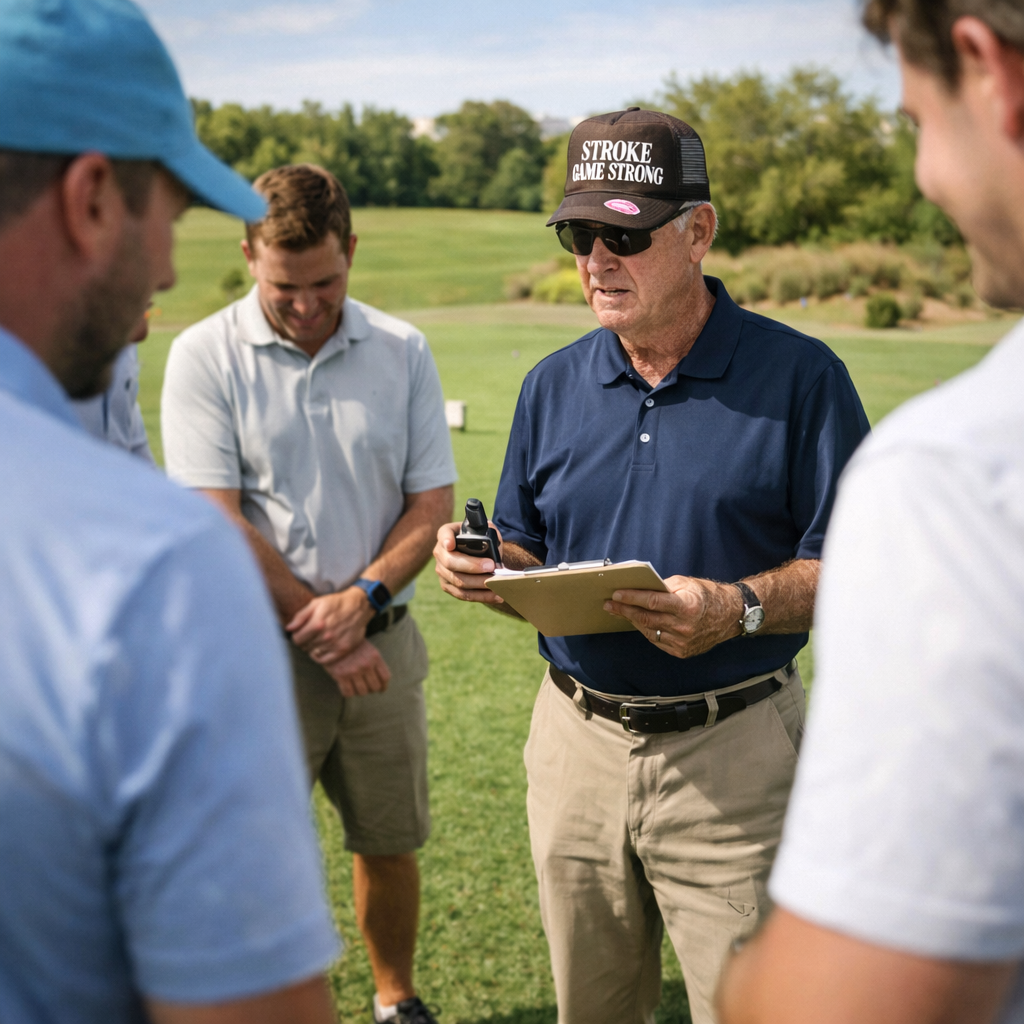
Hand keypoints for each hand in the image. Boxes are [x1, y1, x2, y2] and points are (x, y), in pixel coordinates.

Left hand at [286, 587, 375, 662]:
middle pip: (305, 647)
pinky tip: (321, 648)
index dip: (296, 636)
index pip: (297, 639)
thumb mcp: (316, 603)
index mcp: (318, 623)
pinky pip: (324, 660)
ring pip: (313, 653)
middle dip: (305, 641)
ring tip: (317, 639)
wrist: (359, 607)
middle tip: (310, 634)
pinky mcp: (343, 650)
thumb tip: (289, 628)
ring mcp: (335, 644)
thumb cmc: (337, 603)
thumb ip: (301, 616)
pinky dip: (319, 656)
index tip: (300, 632)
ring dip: (312, 647)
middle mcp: (326, 636)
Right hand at [320, 638, 390, 696]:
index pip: (385, 677)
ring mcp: (353, 671)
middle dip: (371, 689)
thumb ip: (375, 663)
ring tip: (356, 687)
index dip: (383, 686)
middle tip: (367, 688)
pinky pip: (348, 693)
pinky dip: (348, 693)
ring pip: (362, 692)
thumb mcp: (368, 649)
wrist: (332, 639)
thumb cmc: (352, 645)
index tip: (381, 689)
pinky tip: (347, 688)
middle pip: (375, 687)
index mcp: (375, 657)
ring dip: (360, 692)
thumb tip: (382, 681)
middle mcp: (366, 665)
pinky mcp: (341, 676)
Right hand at [433, 520, 504, 604]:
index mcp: (447, 534)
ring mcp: (442, 571)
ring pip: (458, 581)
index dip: (446, 540)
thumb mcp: (484, 530)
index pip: (444, 535)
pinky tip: (495, 596)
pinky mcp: (447, 586)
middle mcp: (440, 552)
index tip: (451, 544)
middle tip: (491, 567)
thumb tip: (496, 552)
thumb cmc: (480, 538)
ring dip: (479, 584)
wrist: (475, 552)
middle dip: (472, 566)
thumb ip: (490, 534)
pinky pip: (463, 594)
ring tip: (496, 584)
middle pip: (451, 562)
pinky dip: (480, 596)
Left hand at [604, 576, 742, 658]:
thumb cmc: (708, 596)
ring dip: (633, 621)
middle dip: (625, 610)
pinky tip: (638, 622)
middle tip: (609, 605)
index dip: (631, 598)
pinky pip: (657, 641)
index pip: (651, 602)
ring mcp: (683, 642)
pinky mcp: (682, 652)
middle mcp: (684, 627)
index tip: (616, 594)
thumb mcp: (687, 584)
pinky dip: (646, 631)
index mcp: (686, 606)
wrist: (730, 616)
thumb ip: (663, 588)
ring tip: (620, 612)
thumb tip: (640, 588)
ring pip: (649, 631)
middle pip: (646, 618)